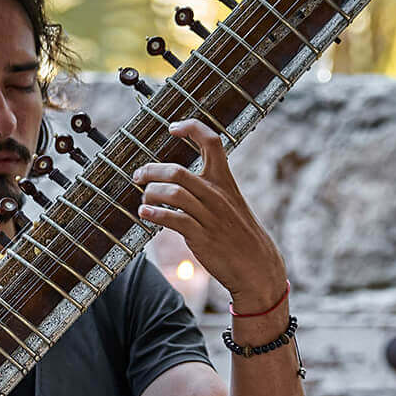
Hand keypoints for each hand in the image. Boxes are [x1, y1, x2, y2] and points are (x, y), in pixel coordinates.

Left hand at [134, 119, 286, 313]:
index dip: (192, 128)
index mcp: (225, 182)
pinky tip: (144, 215)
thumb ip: (210, 191)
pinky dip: (154, 215)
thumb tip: (180, 185)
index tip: (173, 128)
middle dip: (152, 171)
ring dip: (150, 194)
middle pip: (177, 171)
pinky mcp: (201, 237)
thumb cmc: (240, 236)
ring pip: (172, 194)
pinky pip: (172, 219)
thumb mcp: (232, 205)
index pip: (212, 142)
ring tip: (144, 201)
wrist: (256, 267)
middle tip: (139, 176)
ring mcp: (209, 216)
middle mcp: (217, 195)